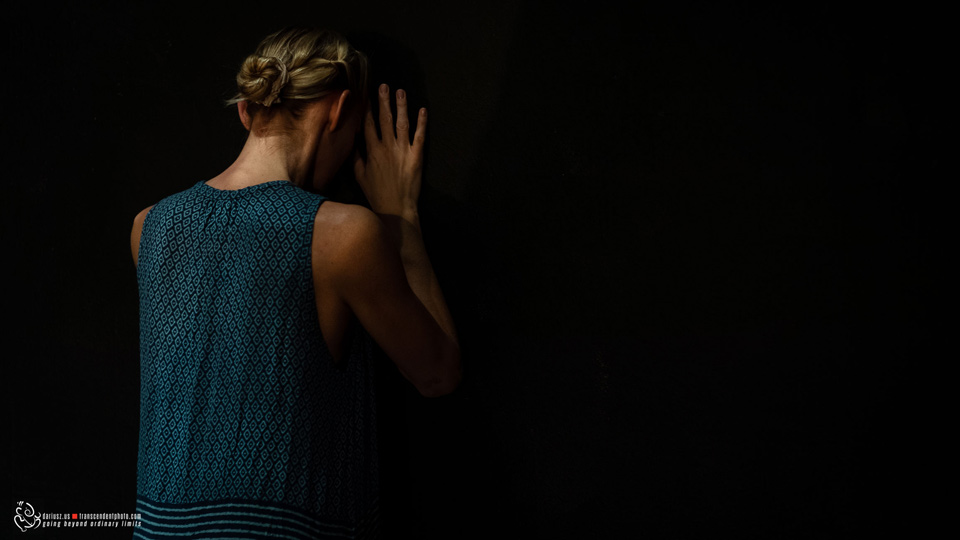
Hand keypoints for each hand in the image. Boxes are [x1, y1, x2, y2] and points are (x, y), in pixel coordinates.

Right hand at [354, 83, 426, 221]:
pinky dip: (422, 123)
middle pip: (385, 119)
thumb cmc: (376, 193)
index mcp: (372, 150)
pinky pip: (420, 136)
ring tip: (400, 91)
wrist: (396, 208)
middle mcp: (387, 147)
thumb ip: (356, 157)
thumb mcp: (359, 176)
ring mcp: (403, 151)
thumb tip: (352, 143)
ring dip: (401, 106)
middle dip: (384, 101)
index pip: (369, 124)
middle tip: (384, 86)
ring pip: (402, 123)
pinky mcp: (416, 156)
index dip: (368, 109)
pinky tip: (422, 110)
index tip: (366, 95)